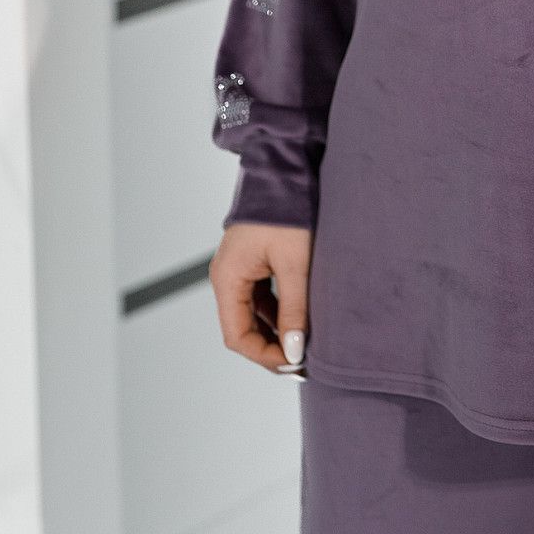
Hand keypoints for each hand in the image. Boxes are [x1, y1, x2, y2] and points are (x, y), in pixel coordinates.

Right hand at [209, 221, 311, 375]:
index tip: (295, 364)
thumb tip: (294, 351)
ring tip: (305, 342)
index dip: (265, 356)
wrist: (285, 169)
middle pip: (243, 328)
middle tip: (304, 359)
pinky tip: (301, 318)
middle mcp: (227, 276)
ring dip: (277, 330)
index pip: (237, 336)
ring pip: (253, 315)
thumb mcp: (295, 264)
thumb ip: (294, 309)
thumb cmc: (288, 210)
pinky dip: (279, 311)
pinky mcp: (253, 262)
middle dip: (272, 347)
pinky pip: (261, 297)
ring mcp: (239, 270)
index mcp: (228, 278)